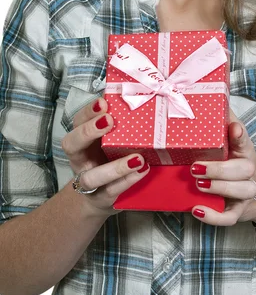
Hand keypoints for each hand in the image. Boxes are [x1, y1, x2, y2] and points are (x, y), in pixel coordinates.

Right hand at [61, 97, 149, 218]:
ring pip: (92, 176)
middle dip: (88, 131)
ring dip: (115, 167)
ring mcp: (88, 181)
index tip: (103, 102)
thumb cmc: (106, 159)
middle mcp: (80, 159)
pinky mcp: (102, 198)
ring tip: (138, 158)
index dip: (88, 112)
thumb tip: (140, 96)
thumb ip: (118, 124)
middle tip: (109, 121)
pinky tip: (143, 171)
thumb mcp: (108, 141)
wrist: (98, 196)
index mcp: (81, 140)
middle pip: (72, 144)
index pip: (77, 121)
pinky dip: (128, 181)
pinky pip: (113, 190)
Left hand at [190, 109, 255, 227]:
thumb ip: (225, 125)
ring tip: (198, 185)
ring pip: (238, 192)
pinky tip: (197, 210)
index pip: (244, 141)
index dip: (239, 135)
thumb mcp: (236, 145)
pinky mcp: (239, 211)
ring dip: (218, 188)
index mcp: (245, 151)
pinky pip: (229, 217)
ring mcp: (246, 193)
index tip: (233, 129)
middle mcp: (249, 171)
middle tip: (196, 167)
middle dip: (218, 169)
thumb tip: (214, 97)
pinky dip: (213, 216)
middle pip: (241, 170)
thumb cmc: (240, 164)